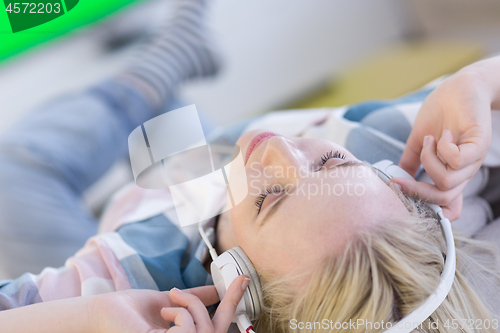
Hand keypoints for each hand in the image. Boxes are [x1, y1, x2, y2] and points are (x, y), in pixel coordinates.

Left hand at [92, 275, 249, 332]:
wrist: (105, 313)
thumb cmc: (132, 310)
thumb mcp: (172, 301)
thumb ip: (196, 297)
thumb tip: (216, 288)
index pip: (220, 325)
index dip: (234, 301)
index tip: (242, 278)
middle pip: (219, 329)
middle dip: (209, 303)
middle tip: (181, 292)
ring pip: (204, 328)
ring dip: (188, 307)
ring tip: (167, 304)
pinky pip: (190, 329)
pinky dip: (179, 314)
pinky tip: (162, 315)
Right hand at [393, 70, 492, 220]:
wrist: (459, 87)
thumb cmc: (440, 111)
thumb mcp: (418, 141)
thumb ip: (410, 161)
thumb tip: (395, 179)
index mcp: (451, 174)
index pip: (449, 207)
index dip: (427, 208)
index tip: (401, 191)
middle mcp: (464, 172)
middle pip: (442, 199)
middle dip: (415, 190)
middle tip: (400, 175)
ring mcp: (472, 159)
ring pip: (445, 181)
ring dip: (428, 161)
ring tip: (429, 140)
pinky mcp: (478, 143)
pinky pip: (457, 160)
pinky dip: (442, 149)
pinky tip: (441, 135)